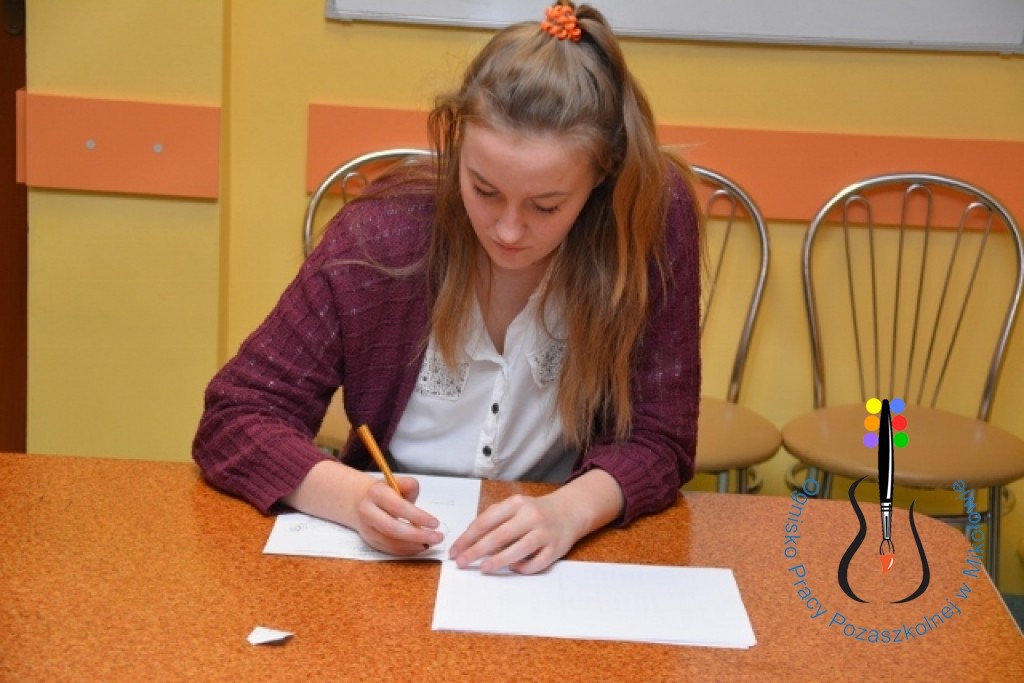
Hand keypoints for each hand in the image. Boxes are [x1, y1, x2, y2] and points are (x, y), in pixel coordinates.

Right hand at [354, 477, 443, 555]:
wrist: (362, 501)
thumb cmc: (386, 492)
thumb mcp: (396, 483)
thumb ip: (408, 484)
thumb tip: (412, 486)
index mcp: (376, 493)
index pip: (397, 507)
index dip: (417, 516)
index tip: (435, 523)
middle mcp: (368, 511)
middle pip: (392, 529)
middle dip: (417, 536)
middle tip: (437, 537)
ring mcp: (367, 528)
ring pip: (391, 542)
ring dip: (414, 545)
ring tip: (431, 542)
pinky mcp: (370, 541)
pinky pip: (389, 550)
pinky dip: (407, 550)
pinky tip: (420, 546)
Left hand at [449, 469, 624, 573]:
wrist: (568, 512)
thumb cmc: (534, 512)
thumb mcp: (513, 507)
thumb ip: (493, 519)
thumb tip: (468, 541)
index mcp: (516, 504)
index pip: (486, 521)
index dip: (468, 538)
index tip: (455, 550)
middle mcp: (531, 516)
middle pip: (499, 535)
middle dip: (477, 550)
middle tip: (461, 562)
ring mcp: (545, 532)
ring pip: (519, 549)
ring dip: (498, 560)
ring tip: (483, 568)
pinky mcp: (556, 548)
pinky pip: (537, 562)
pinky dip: (523, 567)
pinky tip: (513, 568)